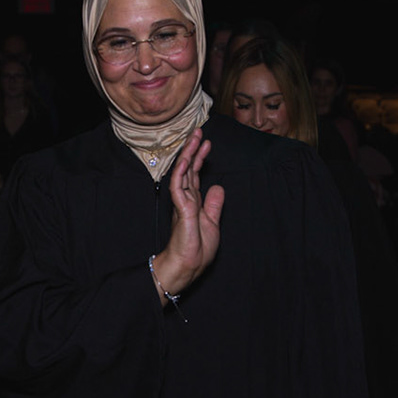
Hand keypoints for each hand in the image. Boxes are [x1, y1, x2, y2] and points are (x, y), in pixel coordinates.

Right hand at [150, 129, 224, 302]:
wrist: (188, 266)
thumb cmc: (197, 250)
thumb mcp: (212, 223)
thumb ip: (214, 205)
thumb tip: (218, 187)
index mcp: (193, 202)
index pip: (195, 175)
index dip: (200, 158)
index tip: (206, 143)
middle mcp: (186, 200)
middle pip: (188, 169)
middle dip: (193, 150)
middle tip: (198, 131)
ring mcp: (182, 203)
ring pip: (183, 173)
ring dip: (188, 154)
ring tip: (194, 138)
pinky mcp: (181, 209)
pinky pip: (178, 187)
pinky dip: (181, 172)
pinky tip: (185, 160)